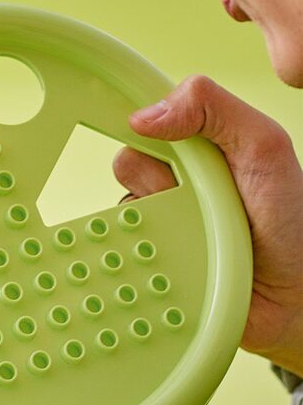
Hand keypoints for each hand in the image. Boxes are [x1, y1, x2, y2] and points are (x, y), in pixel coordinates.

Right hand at [114, 75, 302, 374]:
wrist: (292, 294)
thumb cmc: (290, 220)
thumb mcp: (264, 146)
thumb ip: (215, 110)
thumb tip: (143, 116)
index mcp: (200, 146)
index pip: (149, 120)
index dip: (143, 123)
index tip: (147, 133)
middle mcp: (176, 180)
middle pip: (128, 162)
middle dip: (158, 177)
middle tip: (200, 194)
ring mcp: (161, 220)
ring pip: (121, 205)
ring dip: (152, 218)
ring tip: (197, 231)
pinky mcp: (149, 256)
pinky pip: (119, 245)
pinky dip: (138, 248)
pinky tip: (175, 255)